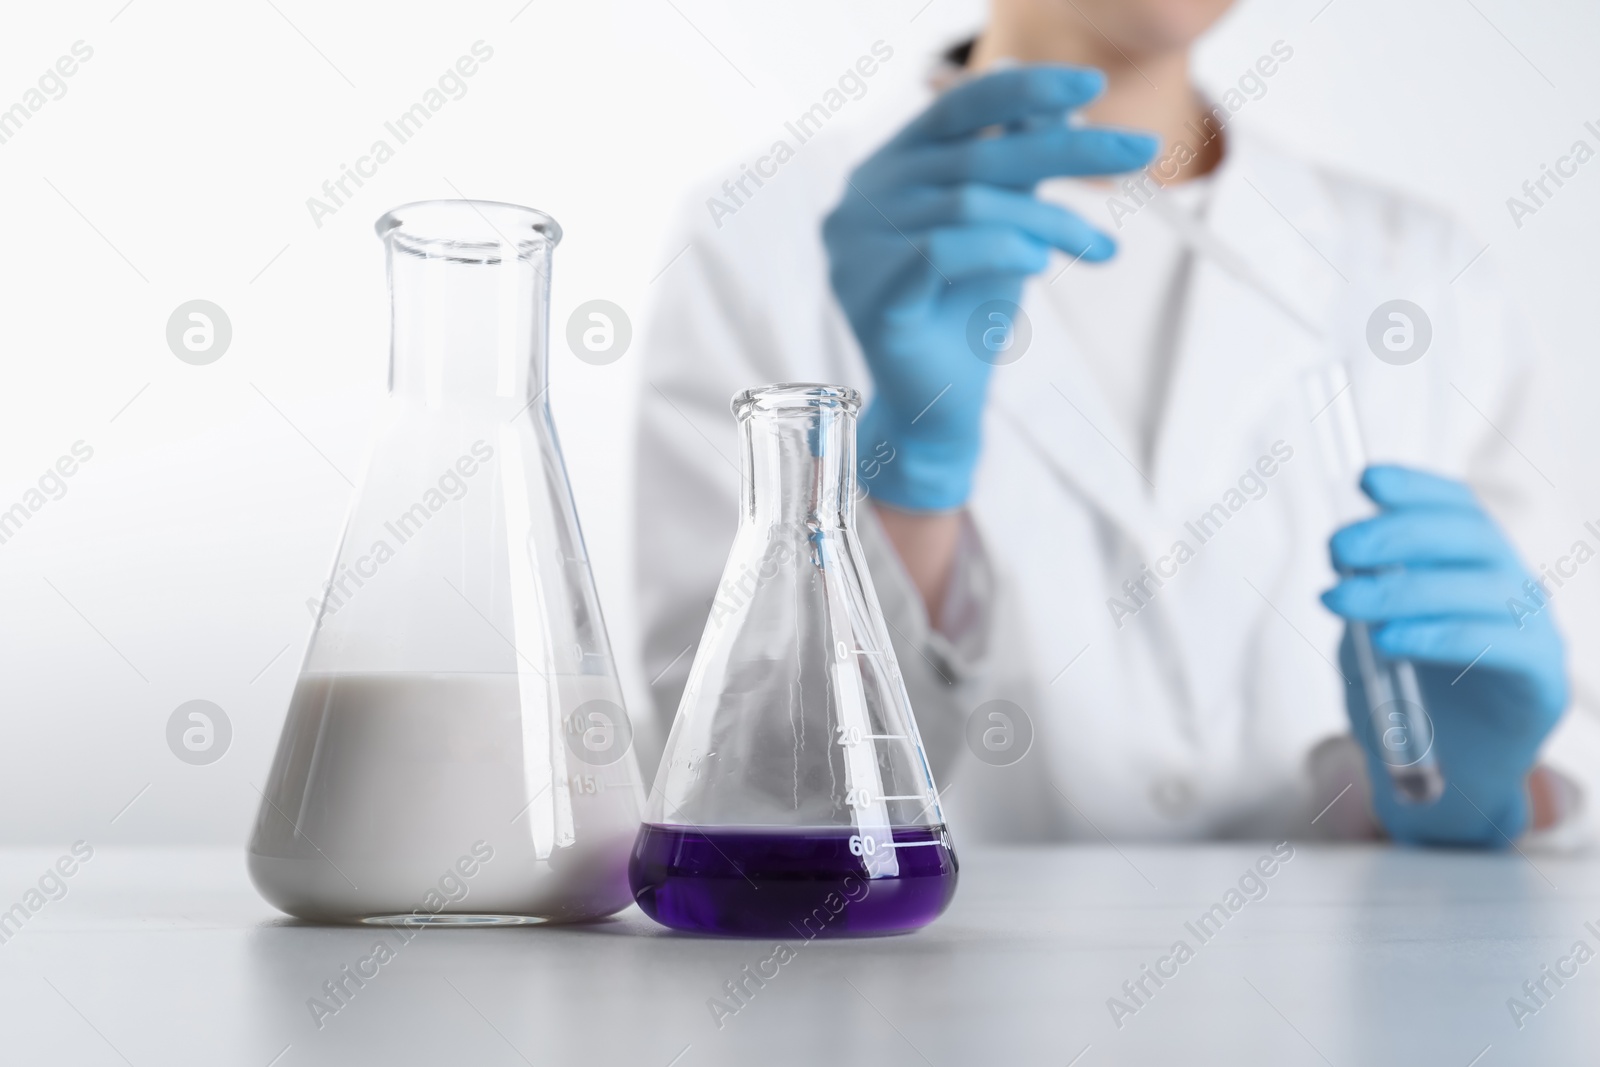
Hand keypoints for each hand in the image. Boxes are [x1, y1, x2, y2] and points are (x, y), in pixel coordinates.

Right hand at [822, 66, 1156, 510]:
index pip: (957, 108)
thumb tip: (1054, 105)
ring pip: (968, 204)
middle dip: (1068, 153)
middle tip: (1140, 152)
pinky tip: (1038, 263)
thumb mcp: (1004, 225)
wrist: (939, 405)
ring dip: (1048, 221)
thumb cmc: (968, 313)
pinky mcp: (868, 295)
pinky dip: (1002, 250)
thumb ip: (1017, 167)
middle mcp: (861, 198)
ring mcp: (856, 247)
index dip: (1024, 89)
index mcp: (888, 168)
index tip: (1092, 87)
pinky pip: (943, 252)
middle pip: (976, 155)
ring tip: (1092, 246)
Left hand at [1320, 466, 1567, 845]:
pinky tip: (1391, 640)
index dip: (1417, 488)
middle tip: (1338, 548)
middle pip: (1469, 538)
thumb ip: (1365, 590)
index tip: (1367, 480)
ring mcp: (1534, 631)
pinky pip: (1497, 646)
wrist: (1447, 774)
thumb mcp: (1373, 628)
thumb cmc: (1410, 692)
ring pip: (1478, 589)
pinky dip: (1440, 636)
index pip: (1458, 508)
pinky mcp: (1541, 681)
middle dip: (1398, 534)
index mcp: (1477, 564)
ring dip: (1402, 590)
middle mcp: (1513, 586)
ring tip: (1342, 600)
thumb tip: (1343, 550)